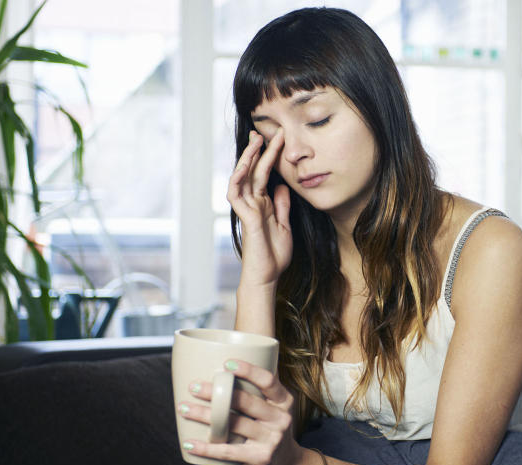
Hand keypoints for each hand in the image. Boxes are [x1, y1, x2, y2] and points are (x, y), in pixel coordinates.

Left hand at [177, 359, 306, 464]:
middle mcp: (281, 418)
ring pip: (232, 424)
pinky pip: (228, 451)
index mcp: (284, 401)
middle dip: (216, 393)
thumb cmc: (271, 430)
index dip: (248, 370)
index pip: (268, 381)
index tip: (226, 364)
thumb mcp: (275, 409)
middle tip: (193, 386)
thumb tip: (228, 366)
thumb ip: (259, 392)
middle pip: (245, 401)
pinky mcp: (261, 458)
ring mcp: (272, 439)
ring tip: (183, 409)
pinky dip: (206, 448)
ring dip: (204, 416)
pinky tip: (189, 443)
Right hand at [227, 130, 292, 286]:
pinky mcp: (246, 218)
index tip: (277, 139)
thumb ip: (282, 206)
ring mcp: (247, 210)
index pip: (264, 175)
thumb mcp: (284, 225)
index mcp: (263, 204)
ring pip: (243, 178)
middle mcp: (253, 203)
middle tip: (263, 131)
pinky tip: (243, 166)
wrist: (267, 276)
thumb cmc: (274, 255)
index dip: (269, 157)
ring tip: (255, 141)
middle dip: (257, 151)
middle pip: (253, 171)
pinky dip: (238, 179)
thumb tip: (282, 186)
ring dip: (247, 159)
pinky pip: (237, 195)